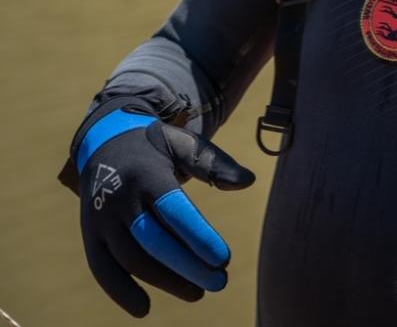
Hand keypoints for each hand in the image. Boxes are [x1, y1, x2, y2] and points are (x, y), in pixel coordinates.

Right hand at [66, 98, 254, 316]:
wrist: (104, 142)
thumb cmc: (157, 148)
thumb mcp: (184, 144)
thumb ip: (214, 163)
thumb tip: (249, 181)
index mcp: (148, 174)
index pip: (174, 210)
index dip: (199, 236)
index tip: (224, 259)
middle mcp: (121, 198)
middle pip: (154, 241)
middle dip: (189, 266)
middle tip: (220, 282)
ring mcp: (102, 219)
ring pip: (132, 259)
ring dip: (165, 281)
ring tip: (198, 292)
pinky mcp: (91, 236)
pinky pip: (102, 269)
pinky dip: (120, 291)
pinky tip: (144, 309)